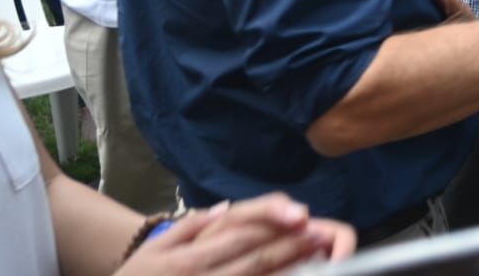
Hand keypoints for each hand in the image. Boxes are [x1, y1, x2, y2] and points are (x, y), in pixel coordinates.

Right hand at [117, 194, 355, 274]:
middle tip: (323, 234)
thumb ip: (191, 226)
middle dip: (292, 247)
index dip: (273, 224)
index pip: (240, 235)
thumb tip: (224, 208)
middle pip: (255, 261)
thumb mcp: (154, 249)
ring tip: (319, 259)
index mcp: (187, 260)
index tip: (303, 215)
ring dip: (289, 273)